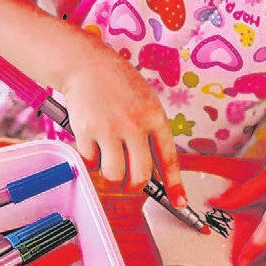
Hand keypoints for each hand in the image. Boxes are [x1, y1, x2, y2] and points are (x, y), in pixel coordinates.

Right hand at [62, 33, 186, 207]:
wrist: (86, 64)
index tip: (179, 202)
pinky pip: (90, 164)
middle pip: (139, 177)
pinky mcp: (86, 131)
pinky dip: (91, 161)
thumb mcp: (146, 102)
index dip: (174, 185)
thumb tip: (154, 169)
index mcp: (155, 117)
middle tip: (128, 181)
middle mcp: (134, 125)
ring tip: (108, 161)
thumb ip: (152, 132)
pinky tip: (92, 145)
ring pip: (113, 176)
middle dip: (134, 186)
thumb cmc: (118, 83)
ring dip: (111, 177)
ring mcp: (109, 129)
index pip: (169, 159)